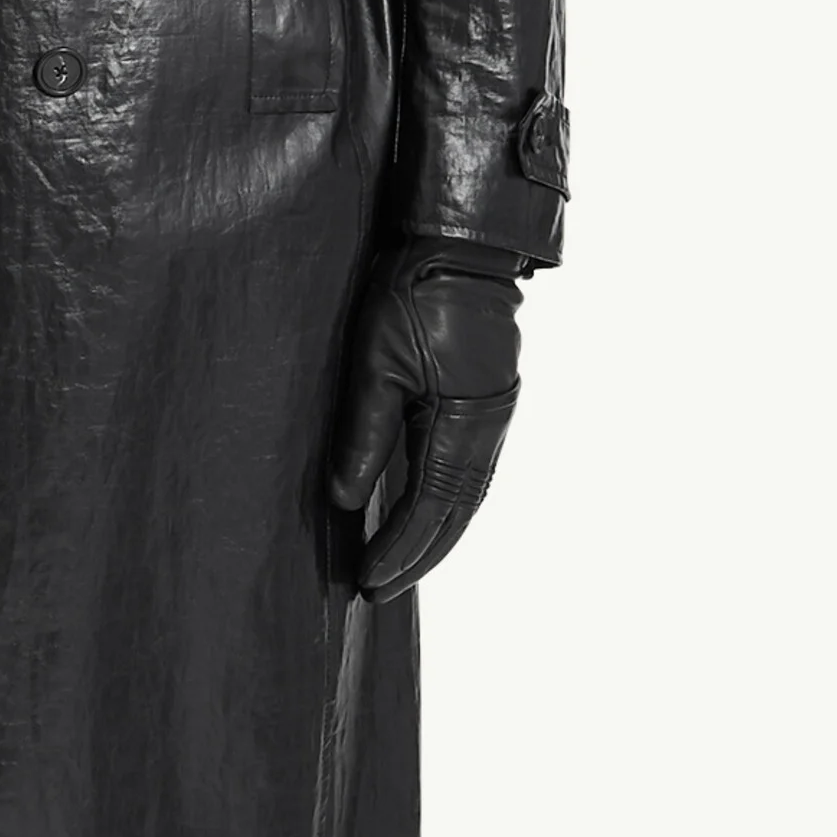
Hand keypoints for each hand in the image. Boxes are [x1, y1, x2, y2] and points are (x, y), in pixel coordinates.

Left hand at [325, 241, 521, 599]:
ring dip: (434, 535)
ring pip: (467, 496)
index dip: (401, 550)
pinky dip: (445, 503)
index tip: (369, 581)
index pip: (431, 508)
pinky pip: (468, 471)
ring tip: (396, 566)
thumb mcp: (376, 363)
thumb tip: (343, 499)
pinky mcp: (487, 403)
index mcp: (465, 423)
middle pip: (457, 513)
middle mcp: (489, 428)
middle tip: (379, 590)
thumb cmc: (414, 294)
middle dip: (418, 555)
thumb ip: (364, 434)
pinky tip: (421, 515)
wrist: (459, 246)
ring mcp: (493, 417)